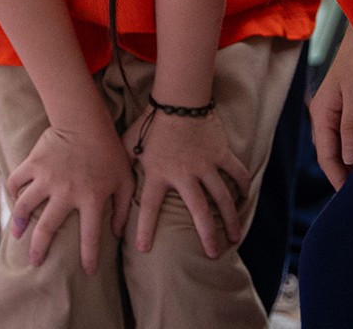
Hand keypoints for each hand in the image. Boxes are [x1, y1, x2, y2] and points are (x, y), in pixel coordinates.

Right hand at [4, 119, 134, 275]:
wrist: (85, 120)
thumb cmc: (109, 151)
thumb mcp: (124, 180)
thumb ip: (122, 208)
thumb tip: (116, 234)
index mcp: (91, 198)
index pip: (90, 237)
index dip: (89, 258)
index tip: (87, 271)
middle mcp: (66, 192)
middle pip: (47, 228)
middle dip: (39, 249)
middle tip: (35, 261)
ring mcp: (47, 178)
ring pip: (25, 206)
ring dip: (18, 222)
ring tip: (16, 234)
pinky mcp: (33, 163)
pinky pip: (16, 181)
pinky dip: (13, 191)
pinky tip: (14, 199)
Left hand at [123, 108, 246, 259]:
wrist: (177, 99)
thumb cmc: (151, 121)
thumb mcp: (130, 142)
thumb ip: (124, 161)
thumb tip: (108, 174)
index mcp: (158, 173)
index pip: (149, 207)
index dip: (145, 229)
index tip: (144, 249)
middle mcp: (184, 175)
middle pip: (198, 212)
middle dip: (207, 235)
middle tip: (212, 254)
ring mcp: (205, 165)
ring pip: (222, 198)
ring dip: (230, 219)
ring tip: (235, 236)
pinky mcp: (220, 154)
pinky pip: (236, 173)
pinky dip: (242, 184)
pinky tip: (245, 196)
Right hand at [311, 27, 352, 188]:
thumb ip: (352, 127)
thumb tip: (350, 160)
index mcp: (322, 112)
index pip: (326, 155)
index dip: (337, 177)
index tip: (350, 198)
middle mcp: (326, 113)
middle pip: (331, 153)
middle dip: (342, 175)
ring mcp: (339, 109)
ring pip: (341, 145)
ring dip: (350, 164)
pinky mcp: (352, 105)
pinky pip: (351, 136)